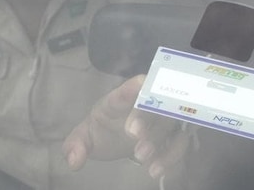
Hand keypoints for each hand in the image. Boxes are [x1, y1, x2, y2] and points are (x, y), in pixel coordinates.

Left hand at [62, 75, 190, 178]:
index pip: (126, 89)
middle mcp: (143, 105)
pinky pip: (180, 143)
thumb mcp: (84, 138)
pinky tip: (155, 170)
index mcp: (118, 100)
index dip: (133, 86)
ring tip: (141, 158)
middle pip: (152, 103)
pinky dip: (172, 156)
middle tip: (133, 135)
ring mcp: (160, 119)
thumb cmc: (102, 131)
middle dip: (145, 117)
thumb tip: (73, 161)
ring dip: (159, 138)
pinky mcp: (173, 136)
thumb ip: (75, 146)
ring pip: (169, 122)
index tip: (141, 82)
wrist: (116, 138)